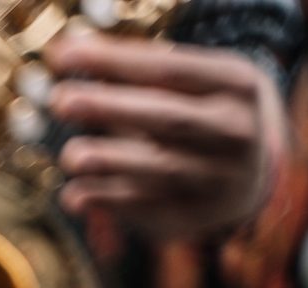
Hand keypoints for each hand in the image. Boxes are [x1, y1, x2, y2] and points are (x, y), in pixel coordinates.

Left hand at [47, 31, 283, 239]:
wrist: (246, 182)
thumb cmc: (202, 115)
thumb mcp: (192, 84)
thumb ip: (138, 72)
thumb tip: (66, 53)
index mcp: (236, 86)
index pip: (169, 70)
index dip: (115, 60)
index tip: (62, 53)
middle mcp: (232, 132)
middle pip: (167, 118)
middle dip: (111, 108)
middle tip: (60, 100)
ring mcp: (213, 178)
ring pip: (158, 169)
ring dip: (109, 161)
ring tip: (71, 155)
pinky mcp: (187, 214)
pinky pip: (141, 207)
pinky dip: (104, 200)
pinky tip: (73, 194)